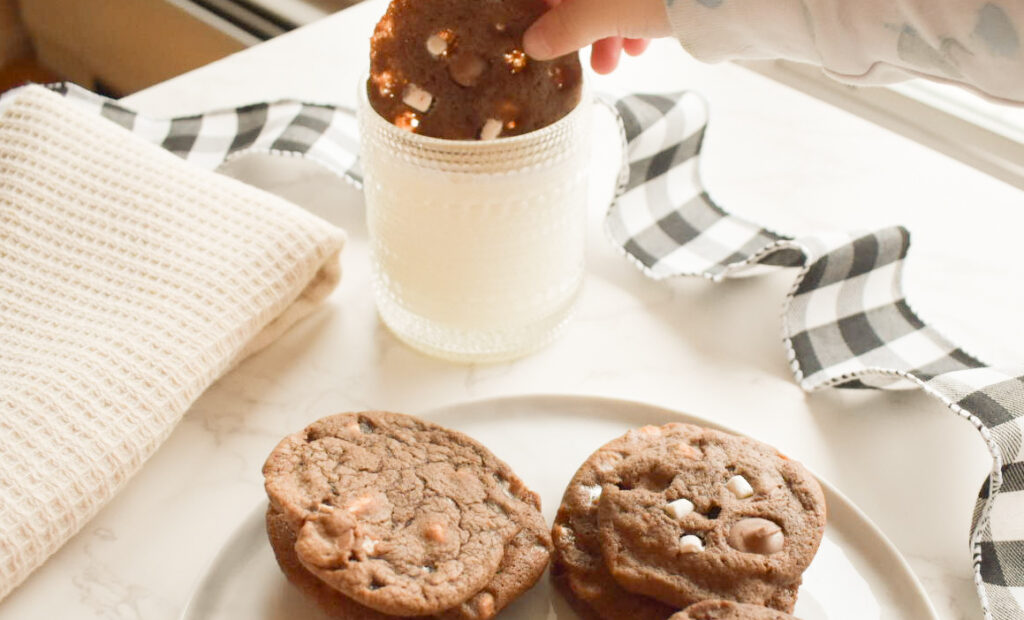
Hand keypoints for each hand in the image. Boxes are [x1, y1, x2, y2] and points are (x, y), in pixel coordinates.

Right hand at [523, 0, 671, 73]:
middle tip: (577, 54)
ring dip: (609, 27)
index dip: (546, 6)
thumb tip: (533, 44)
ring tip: (613, 62)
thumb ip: (567, 26)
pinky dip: (638, 17)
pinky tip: (640, 45)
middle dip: (580, 21)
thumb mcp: (605, 9)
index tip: (540, 27)